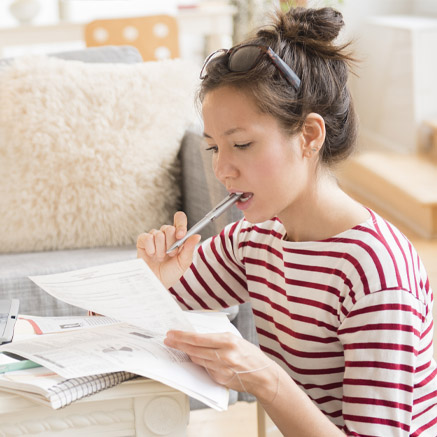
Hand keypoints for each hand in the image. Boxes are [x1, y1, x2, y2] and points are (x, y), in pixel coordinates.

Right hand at [136, 211, 200, 288]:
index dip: (180, 224)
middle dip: (171, 243)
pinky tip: (152, 255)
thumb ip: (189, 248)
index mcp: (178, 236)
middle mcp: (166, 234)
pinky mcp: (143, 240)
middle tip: (170, 254)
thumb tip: (197, 236)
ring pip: (158, 234)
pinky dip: (151, 248)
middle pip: (169, 228)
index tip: (181, 235)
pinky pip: (147, 237)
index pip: (179, 219)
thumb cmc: (171, 272)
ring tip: (161, 258)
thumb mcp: (183, 262)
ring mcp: (154, 236)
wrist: (157, 282)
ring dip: (161, 249)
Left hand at [164, 330, 278, 403]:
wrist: (263, 376)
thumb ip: (218, 338)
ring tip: (177, 346)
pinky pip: (204, 368)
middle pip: (194, 349)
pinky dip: (199, 362)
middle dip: (178, 344)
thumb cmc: (250, 354)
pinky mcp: (220, 379)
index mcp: (228, 341)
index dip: (182, 336)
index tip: (172, 333)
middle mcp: (224, 355)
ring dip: (186, 353)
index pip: (199, 338)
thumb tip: (197, 335)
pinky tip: (194, 357)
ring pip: (197, 359)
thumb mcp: (236, 339)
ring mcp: (221, 369)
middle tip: (168, 340)